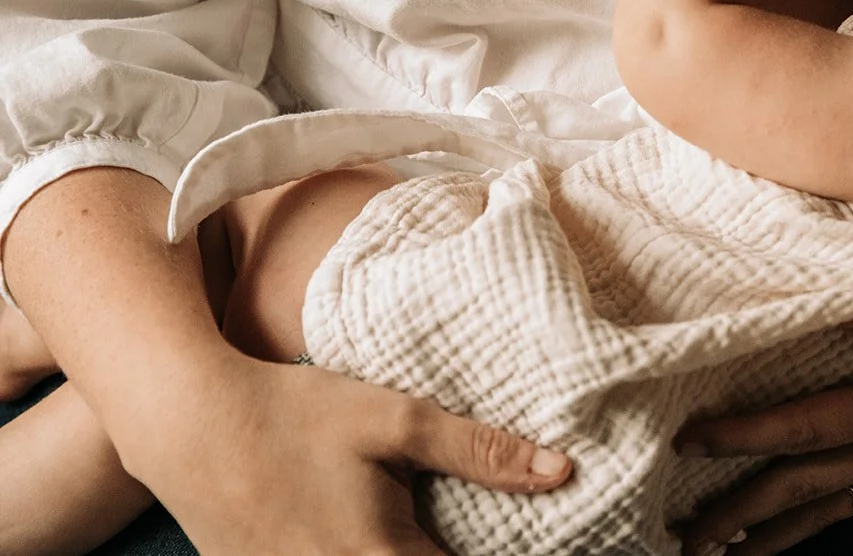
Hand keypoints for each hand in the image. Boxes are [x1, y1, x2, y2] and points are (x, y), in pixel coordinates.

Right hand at [121, 354, 572, 554]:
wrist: (187, 424)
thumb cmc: (295, 414)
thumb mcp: (395, 420)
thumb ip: (480, 451)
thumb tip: (561, 472)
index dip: (504, 553)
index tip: (545, 542)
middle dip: (444, 552)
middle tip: (463, 525)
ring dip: (408, 555)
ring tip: (419, 527)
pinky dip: (365, 555)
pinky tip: (374, 531)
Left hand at [673, 230, 852, 554]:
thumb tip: (831, 310)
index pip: (806, 429)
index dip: (745, 436)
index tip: (690, 441)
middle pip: (803, 488)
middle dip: (739, 514)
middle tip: (681, 540)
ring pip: (826, 506)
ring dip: (769, 532)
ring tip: (717, 555)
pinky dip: (812, 521)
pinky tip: (788, 530)